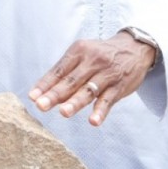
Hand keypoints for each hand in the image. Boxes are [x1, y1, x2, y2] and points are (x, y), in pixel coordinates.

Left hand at [30, 32, 156, 125]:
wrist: (135, 48)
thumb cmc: (101, 55)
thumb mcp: (83, 55)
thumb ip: (66, 72)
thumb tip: (44, 93)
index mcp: (79, 51)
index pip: (58, 70)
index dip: (45, 84)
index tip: (32, 97)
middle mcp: (92, 61)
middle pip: (71, 81)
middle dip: (55, 94)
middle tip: (41, 106)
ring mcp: (107, 74)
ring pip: (88, 90)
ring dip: (75, 102)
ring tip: (64, 112)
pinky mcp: (119, 86)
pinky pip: (108, 99)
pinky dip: (101, 111)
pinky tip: (93, 121)